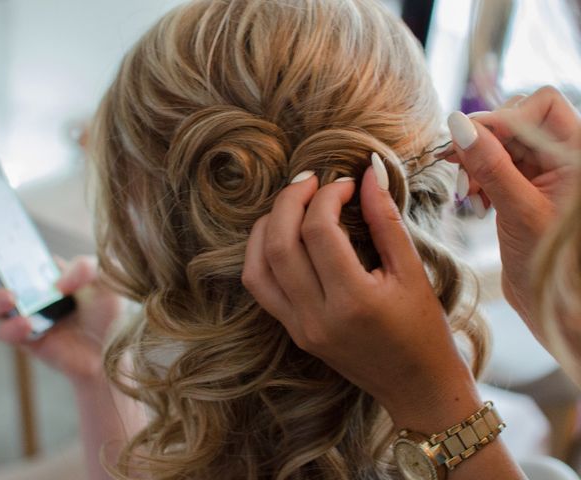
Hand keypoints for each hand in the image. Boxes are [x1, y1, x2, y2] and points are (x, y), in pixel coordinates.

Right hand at [0, 255, 122, 383]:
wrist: (118, 350)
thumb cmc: (112, 311)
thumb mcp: (106, 279)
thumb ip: (85, 268)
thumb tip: (58, 282)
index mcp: (51, 272)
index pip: (22, 256)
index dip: (2, 247)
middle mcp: (35, 293)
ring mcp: (29, 316)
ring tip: (9, 297)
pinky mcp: (29, 341)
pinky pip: (9, 333)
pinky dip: (13, 327)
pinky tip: (27, 323)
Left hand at [243, 167, 480, 429]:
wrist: (416, 386)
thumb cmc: (425, 330)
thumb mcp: (412, 272)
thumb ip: (386, 220)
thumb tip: (369, 173)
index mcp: (354, 300)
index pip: (318, 231)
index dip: (328, 195)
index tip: (346, 183)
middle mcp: (317, 316)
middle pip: (280, 243)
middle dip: (289, 200)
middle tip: (310, 180)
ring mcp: (300, 328)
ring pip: (258, 266)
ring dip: (267, 226)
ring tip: (292, 204)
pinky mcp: (294, 332)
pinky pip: (260, 287)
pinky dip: (261, 254)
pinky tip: (281, 235)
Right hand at [447, 86, 580, 336]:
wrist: (551, 304)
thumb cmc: (551, 264)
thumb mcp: (519, 210)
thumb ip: (491, 164)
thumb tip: (459, 124)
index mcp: (577, 155)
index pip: (542, 105)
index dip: (504, 117)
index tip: (472, 141)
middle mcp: (562, 158)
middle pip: (515, 123)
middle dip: (483, 143)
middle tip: (457, 167)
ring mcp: (542, 173)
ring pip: (499, 145)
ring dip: (476, 163)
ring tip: (468, 194)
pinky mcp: (522, 189)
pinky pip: (493, 167)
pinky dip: (478, 179)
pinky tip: (475, 201)